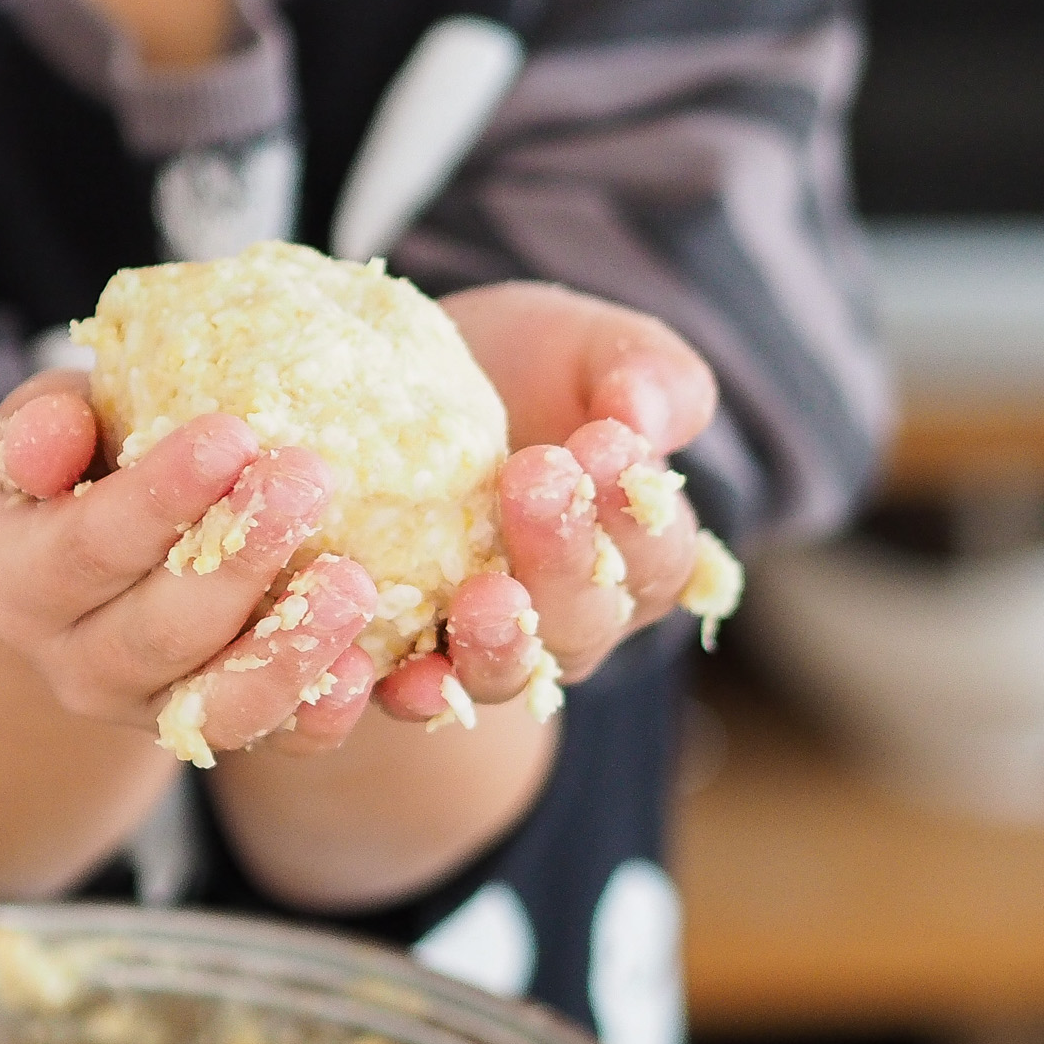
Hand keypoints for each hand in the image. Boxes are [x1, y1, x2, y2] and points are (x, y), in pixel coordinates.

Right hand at [0, 371, 383, 762]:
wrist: (89, 588)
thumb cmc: (78, 475)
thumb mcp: (41, 436)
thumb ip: (43, 425)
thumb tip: (65, 425)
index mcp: (18, 583)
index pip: (89, 547)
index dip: (160, 495)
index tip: (231, 433)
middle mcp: (77, 665)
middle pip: (159, 631)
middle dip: (239, 557)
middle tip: (307, 478)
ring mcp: (150, 711)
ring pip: (219, 706)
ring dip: (289, 650)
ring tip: (353, 583)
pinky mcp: (216, 735)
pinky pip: (277, 741)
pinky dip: (323, 715)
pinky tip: (369, 670)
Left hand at [378, 284, 718, 720]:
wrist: (402, 389)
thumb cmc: (526, 367)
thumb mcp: (589, 349)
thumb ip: (644, 374)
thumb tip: (645, 414)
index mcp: (636, 554)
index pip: (657, 550)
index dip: (635, 506)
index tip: (603, 440)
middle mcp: (570, 619)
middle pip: (586, 619)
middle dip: (565, 556)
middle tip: (535, 481)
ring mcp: (485, 648)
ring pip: (506, 672)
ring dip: (498, 644)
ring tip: (482, 597)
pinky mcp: (401, 662)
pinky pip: (411, 694)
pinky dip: (405, 693)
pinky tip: (385, 675)